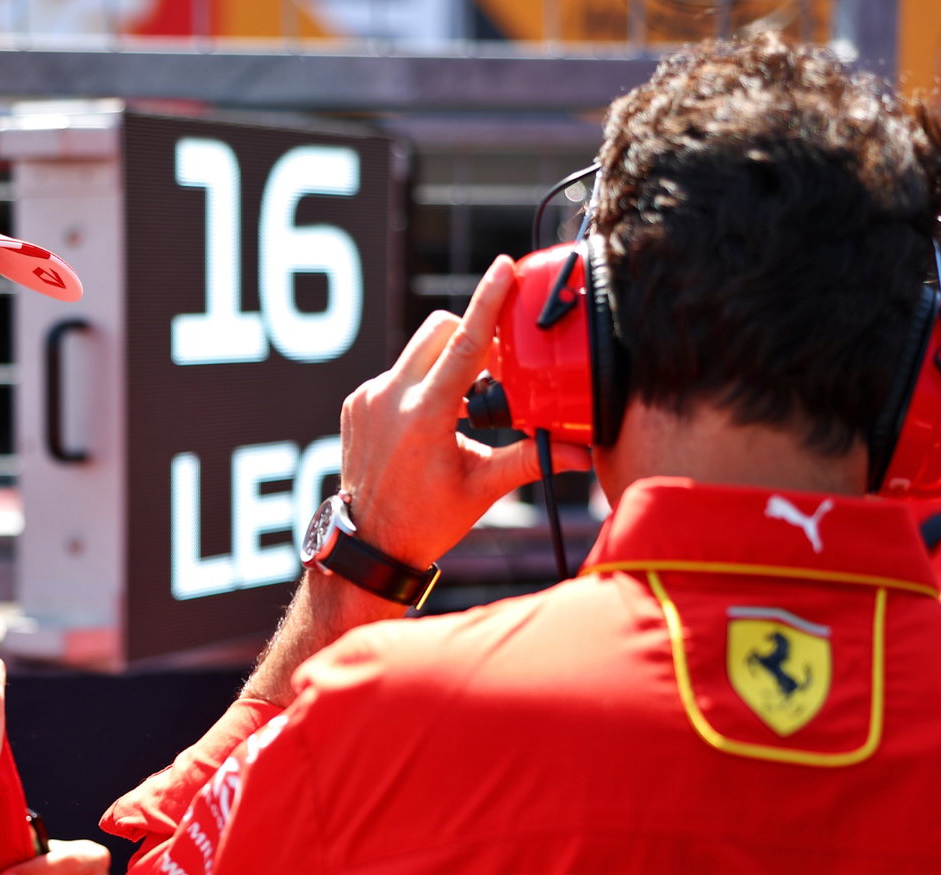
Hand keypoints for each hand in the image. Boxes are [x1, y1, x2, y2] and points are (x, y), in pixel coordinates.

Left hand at [340, 255, 592, 565]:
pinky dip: (417, 385)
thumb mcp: (483, 487)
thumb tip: (585, 451)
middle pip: (439, 330)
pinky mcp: (355, 403)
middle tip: (493, 369)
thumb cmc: (427, 519)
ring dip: (443, 364)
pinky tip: (426, 422)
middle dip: (469, 336)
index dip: (487, 302)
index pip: (464, 344)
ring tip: (459, 408)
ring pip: (415, 351)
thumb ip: (531, 459)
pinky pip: (394, 375)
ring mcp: (367, 398)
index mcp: (426, 415)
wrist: (369, 542)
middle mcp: (391, 398)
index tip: (502, 267)